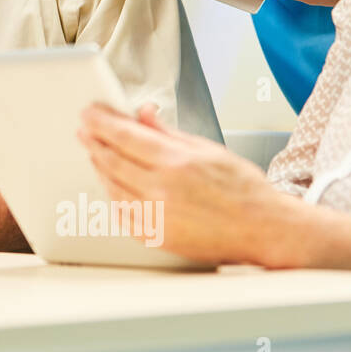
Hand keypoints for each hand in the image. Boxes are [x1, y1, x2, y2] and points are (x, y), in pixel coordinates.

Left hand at [76, 103, 289, 266]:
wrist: (265, 229)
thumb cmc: (243, 189)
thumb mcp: (208, 149)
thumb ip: (168, 132)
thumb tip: (143, 113)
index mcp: (176, 163)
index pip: (125, 137)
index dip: (102, 122)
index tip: (89, 113)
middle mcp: (163, 191)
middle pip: (112, 161)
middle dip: (94, 142)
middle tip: (85, 130)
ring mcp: (158, 217)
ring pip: (112, 188)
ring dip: (100, 168)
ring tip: (96, 153)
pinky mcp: (157, 237)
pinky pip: (123, 214)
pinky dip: (114, 196)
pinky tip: (113, 184)